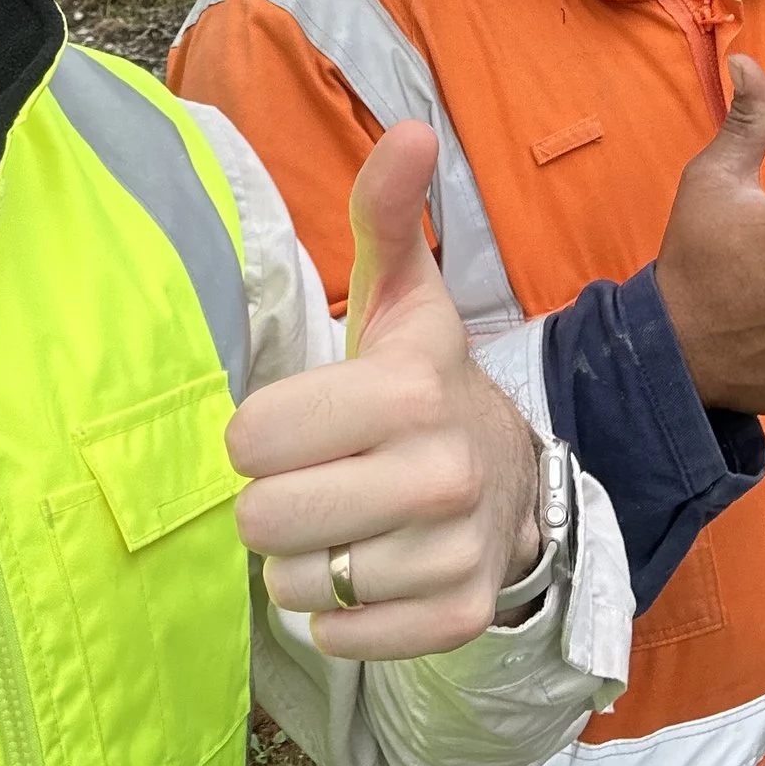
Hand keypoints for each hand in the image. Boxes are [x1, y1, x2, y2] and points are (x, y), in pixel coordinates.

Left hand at [229, 120, 541, 658]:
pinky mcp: (453, 618)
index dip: (255, 435)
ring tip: (339, 523)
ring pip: (295, 584)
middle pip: (264, 519)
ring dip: (299, 560)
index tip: (291, 424)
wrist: (513, 476)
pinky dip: (332, 615)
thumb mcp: (401, 295)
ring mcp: (451, 553)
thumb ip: (385, 214)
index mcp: (411, 391)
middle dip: (271, 502)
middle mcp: (439, 475)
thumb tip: (410, 129)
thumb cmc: (423, 381)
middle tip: (310, 478)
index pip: (252, 440)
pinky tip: (360, 570)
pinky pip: (339, 636)